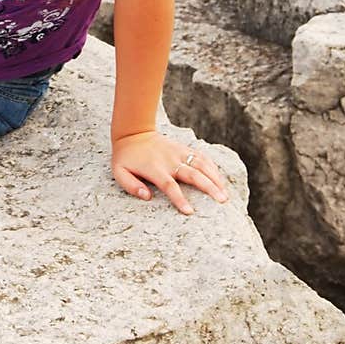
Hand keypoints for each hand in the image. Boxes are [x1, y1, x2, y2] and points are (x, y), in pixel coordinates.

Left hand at [111, 130, 228, 215]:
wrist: (133, 131)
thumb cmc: (126, 157)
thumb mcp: (119, 172)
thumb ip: (131, 186)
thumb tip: (146, 197)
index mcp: (155, 169)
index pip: (170, 186)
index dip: (180, 199)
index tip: (190, 212)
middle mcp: (170, 161)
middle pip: (193, 175)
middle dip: (209, 188)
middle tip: (222, 201)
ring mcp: (178, 153)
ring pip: (201, 164)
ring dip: (215, 178)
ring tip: (225, 194)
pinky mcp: (183, 148)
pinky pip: (201, 157)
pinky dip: (212, 167)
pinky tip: (220, 179)